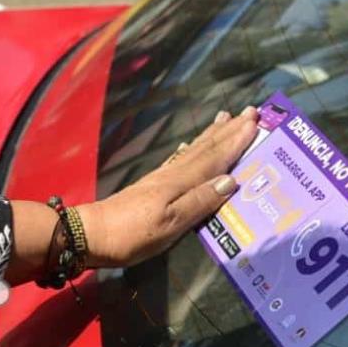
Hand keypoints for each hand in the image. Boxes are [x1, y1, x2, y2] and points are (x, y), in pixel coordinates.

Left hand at [78, 106, 258, 269]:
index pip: (215, 157)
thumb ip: (200, 201)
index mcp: (181, 182)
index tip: (255, 121)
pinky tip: (191, 146)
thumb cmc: (132, 233)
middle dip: (229, 131)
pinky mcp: (152, 185)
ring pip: (194, 150)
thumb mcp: (170, 223)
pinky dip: (192, 149)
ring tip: (225, 118)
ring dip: (212, 135)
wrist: (91, 235)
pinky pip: (182, 159)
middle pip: (206, 148)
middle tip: (249, 111)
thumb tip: (231, 180)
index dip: (236, 141)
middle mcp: (173, 174)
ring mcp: (161, 178)